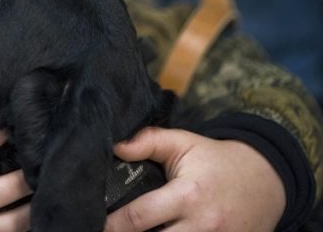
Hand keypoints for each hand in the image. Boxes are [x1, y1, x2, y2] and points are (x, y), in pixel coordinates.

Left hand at [105, 127, 285, 230]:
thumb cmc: (216, 162)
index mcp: (187, 195)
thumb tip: (116, 146)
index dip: (113, 225)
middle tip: (107, 230)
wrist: (266, 182)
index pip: (140, 217)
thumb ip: (149, 141)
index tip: (97, 224)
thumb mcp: (184, 143)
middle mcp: (202, 225)